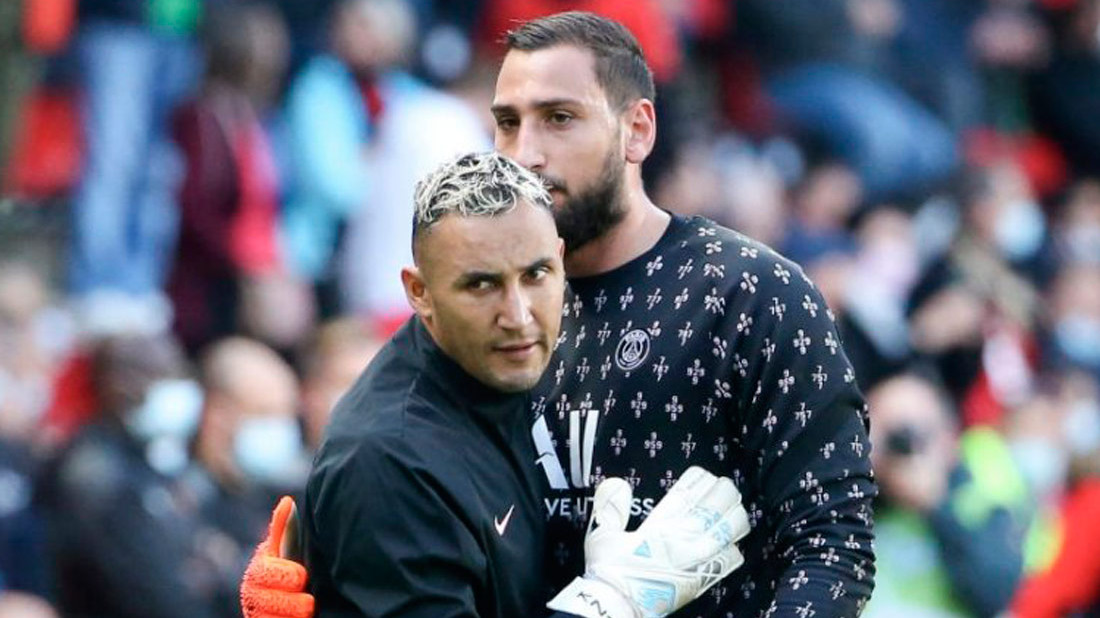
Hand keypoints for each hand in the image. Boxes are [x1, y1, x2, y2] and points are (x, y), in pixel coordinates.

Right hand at [240, 496, 314, 617]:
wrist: (300, 597)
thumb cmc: (294, 567)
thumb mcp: (291, 547)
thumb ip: (285, 529)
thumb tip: (287, 501)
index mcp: (259, 571)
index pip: (262, 573)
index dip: (283, 575)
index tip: (301, 576)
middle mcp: (252, 594)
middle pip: (262, 603)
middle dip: (288, 603)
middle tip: (309, 602)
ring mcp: (257, 613)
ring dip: (288, 617)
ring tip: (307, 612)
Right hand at [548, 467, 749, 617]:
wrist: (616, 608)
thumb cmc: (609, 573)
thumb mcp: (602, 536)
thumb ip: (610, 508)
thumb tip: (617, 482)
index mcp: (660, 528)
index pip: (686, 496)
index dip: (699, 482)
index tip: (704, 474)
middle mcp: (683, 543)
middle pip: (713, 510)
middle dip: (723, 494)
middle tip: (725, 485)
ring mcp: (696, 562)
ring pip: (727, 533)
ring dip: (734, 517)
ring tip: (736, 508)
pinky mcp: (701, 581)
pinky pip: (728, 561)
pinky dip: (733, 547)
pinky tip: (733, 542)